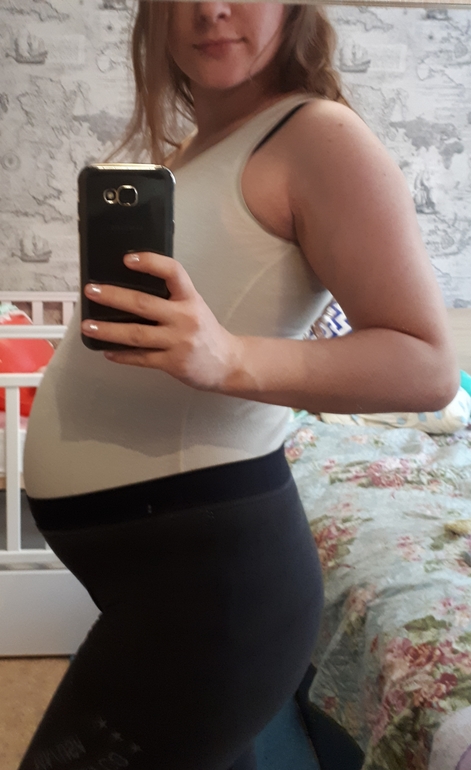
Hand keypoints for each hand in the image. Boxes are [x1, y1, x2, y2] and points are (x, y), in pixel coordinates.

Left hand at [81, 251, 241, 390]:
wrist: (228, 363)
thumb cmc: (205, 332)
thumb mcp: (195, 307)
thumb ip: (170, 298)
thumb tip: (129, 290)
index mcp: (191, 299)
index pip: (173, 273)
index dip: (151, 263)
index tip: (127, 259)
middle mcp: (185, 318)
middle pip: (144, 304)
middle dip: (113, 297)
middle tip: (91, 291)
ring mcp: (178, 342)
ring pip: (137, 335)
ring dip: (108, 330)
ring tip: (87, 326)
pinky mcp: (173, 363)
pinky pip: (141, 359)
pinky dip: (122, 355)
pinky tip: (107, 351)